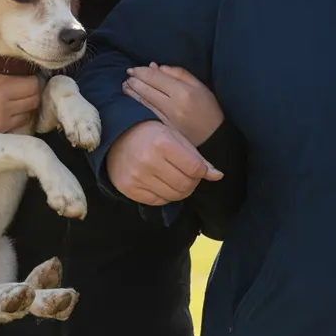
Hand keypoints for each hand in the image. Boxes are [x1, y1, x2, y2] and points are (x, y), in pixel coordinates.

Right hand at [0, 69, 39, 142]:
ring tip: (23, 95)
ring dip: (29, 102)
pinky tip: (15, 108)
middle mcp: (5, 102)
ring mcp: (3, 117)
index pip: (33, 82)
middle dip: (34, 89)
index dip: (34, 77)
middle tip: (28, 84)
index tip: (29, 73)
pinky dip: (22, 114)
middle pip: (35, 96)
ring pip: (31, 110)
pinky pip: (21, 122)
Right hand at [105, 121, 223, 205]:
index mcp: (162, 143)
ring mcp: (137, 176)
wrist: (116, 136)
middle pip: (185, 185)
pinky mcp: (128, 189)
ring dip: (180, 191)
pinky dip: (165, 196)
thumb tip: (218, 176)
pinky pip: (157, 201)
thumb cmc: (151, 134)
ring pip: (173, 196)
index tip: (197, 168)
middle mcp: (148, 161)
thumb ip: (196, 156)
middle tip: (188, 176)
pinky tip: (162, 184)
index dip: (201, 171)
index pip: (195, 168)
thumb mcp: (175, 136)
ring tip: (176, 180)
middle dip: (192, 183)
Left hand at [123, 64, 224, 145]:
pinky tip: (131, 100)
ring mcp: (167, 121)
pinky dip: (137, 106)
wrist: (216, 138)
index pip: (156, 78)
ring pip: (143, 103)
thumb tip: (156, 67)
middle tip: (128, 75)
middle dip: (134, 80)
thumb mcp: (200, 86)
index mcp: (184, 92)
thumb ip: (179, 74)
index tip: (134, 69)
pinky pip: (146, 115)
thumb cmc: (210, 110)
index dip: (142, 71)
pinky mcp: (164, 132)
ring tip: (126, 86)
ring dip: (131, 92)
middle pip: (146, 89)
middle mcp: (173, 107)